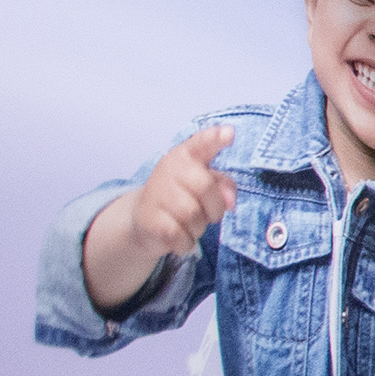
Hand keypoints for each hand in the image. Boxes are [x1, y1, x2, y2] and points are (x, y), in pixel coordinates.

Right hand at [125, 126, 238, 257]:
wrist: (144, 221)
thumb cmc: (182, 197)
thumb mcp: (205, 185)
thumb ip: (224, 186)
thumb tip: (230, 202)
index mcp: (186, 156)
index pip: (201, 143)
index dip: (215, 138)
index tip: (230, 133)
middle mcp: (169, 168)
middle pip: (205, 187)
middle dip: (215, 207)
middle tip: (210, 214)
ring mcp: (155, 193)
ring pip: (192, 215)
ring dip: (198, 227)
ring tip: (190, 225)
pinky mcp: (147, 218)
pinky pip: (178, 234)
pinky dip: (186, 242)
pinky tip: (180, 238)